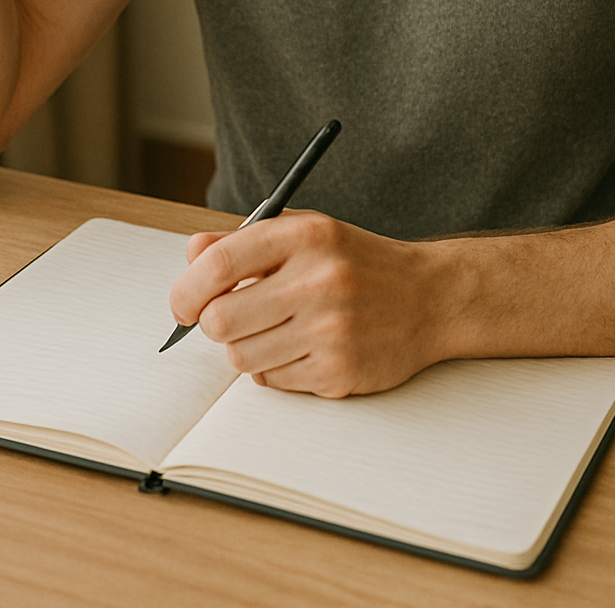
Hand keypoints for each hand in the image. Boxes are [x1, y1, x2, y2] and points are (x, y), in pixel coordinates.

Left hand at [169, 211, 444, 397]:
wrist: (430, 298)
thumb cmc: (357, 263)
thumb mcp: (306, 232)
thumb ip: (246, 240)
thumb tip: (192, 253)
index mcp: (307, 235)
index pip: (220, 264)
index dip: (187, 289)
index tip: (184, 303)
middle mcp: (319, 280)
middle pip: (221, 320)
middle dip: (214, 324)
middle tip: (229, 318)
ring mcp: (331, 330)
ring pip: (242, 358)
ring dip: (247, 349)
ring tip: (276, 330)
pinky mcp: (340, 373)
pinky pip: (273, 382)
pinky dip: (277, 370)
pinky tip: (305, 348)